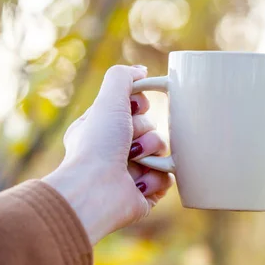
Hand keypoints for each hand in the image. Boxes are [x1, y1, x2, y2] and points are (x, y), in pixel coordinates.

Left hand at [42, 65, 173, 244]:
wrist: (96, 191)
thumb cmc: (98, 145)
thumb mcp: (107, 100)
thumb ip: (123, 77)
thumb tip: (141, 71)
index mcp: (103, 130)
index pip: (135, 108)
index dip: (139, 107)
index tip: (133, 109)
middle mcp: (115, 151)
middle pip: (152, 128)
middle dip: (145, 133)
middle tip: (129, 143)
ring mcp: (132, 172)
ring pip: (163, 151)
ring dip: (152, 154)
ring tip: (135, 163)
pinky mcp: (146, 193)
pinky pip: (168, 176)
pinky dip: (157, 177)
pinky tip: (140, 183)